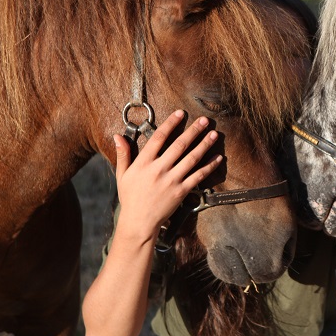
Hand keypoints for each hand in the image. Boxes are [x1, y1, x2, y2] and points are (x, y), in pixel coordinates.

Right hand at [112, 110, 220, 241]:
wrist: (138, 223)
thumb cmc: (130, 198)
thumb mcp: (123, 175)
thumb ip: (123, 154)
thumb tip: (117, 135)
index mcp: (144, 163)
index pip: (159, 137)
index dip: (171, 123)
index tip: (181, 113)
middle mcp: (159, 169)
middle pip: (179, 145)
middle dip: (194, 130)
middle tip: (205, 119)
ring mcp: (171, 180)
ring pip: (192, 158)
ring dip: (204, 145)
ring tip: (214, 134)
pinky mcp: (181, 191)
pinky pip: (198, 176)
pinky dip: (210, 166)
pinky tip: (218, 158)